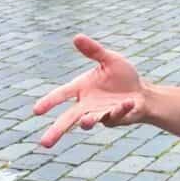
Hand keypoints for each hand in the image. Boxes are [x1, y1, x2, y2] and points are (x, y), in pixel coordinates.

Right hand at [32, 35, 146, 147]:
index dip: (49, 102)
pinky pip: (115, 114)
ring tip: (85, 122)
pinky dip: (120, 109)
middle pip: (68, 119)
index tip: (36, 111)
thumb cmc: (123, 76)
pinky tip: (127, 102)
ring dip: (88, 122)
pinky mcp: (114, 119)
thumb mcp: (110, 60)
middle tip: (44, 143)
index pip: (62, 94)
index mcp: (82, 87)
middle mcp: (87, 104)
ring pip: (89, 121)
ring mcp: (100, 113)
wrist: (143, 93)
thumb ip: (94, 51)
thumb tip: (77, 37)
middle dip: (57, 130)